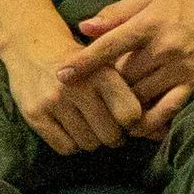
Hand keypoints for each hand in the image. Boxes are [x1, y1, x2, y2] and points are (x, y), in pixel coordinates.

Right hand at [3, 31, 148, 156]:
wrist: (32, 45)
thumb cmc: (83, 62)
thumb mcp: (108, 70)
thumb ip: (135, 99)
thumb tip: (161, 134)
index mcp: (101, 72)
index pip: (130, 115)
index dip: (129, 121)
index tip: (122, 115)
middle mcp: (77, 86)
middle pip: (110, 136)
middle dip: (110, 134)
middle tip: (103, 122)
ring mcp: (53, 101)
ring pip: (88, 144)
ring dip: (90, 139)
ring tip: (84, 121)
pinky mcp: (35, 114)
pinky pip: (65, 148)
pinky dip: (71, 143)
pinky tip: (68, 126)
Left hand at [63, 0, 193, 130]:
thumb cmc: (182, 5)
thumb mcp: (147, 0)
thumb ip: (114, 14)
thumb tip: (84, 28)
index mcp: (150, 24)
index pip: (110, 46)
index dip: (85, 62)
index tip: (61, 75)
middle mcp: (165, 48)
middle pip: (124, 77)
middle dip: (103, 87)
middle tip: (85, 96)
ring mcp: (182, 69)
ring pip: (142, 95)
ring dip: (122, 105)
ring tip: (104, 112)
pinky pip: (169, 109)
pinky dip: (150, 121)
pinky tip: (136, 128)